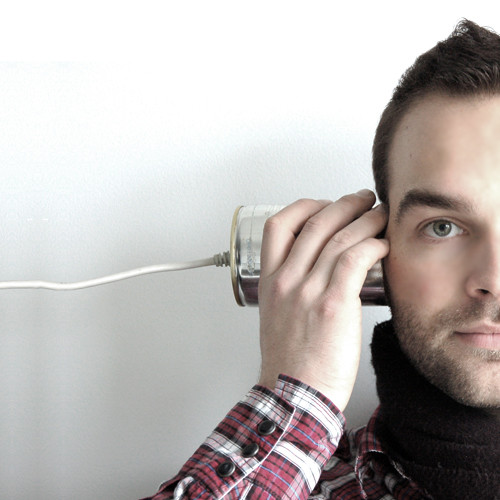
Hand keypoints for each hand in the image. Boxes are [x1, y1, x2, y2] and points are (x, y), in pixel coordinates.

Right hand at [257, 191, 388, 410]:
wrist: (295, 394)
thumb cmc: (291, 361)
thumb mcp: (278, 316)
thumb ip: (293, 288)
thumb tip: (320, 266)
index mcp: (270, 281)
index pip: (277, 227)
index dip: (303, 207)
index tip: (322, 205)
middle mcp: (286, 280)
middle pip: (315, 223)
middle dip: (343, 204)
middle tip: (361, 199)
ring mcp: (307, 290)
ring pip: (339, 237)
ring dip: (365, 219)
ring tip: (379, 215)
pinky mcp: (333, 304)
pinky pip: (355, 259)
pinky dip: (373, 244)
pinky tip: (382, 243)